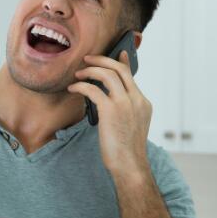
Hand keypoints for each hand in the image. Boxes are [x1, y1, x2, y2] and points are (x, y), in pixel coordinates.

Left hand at [68, 50, 151, 175]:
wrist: (129, 166)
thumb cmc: (126, 150)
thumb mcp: (130, 126)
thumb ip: (124, 110)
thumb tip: (105, 99)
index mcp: (143, 103)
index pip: (131, 76)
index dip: (123, 62)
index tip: (118, 52)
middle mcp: (136, 100)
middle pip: (119, 69)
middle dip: (102, 60)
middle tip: (87, 59)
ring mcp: (125, 104)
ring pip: (107, 74)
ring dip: (90, 70)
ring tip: (78, 74)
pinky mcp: (111, 110)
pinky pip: (93, 89)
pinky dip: (81, 87)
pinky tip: (74, 89)